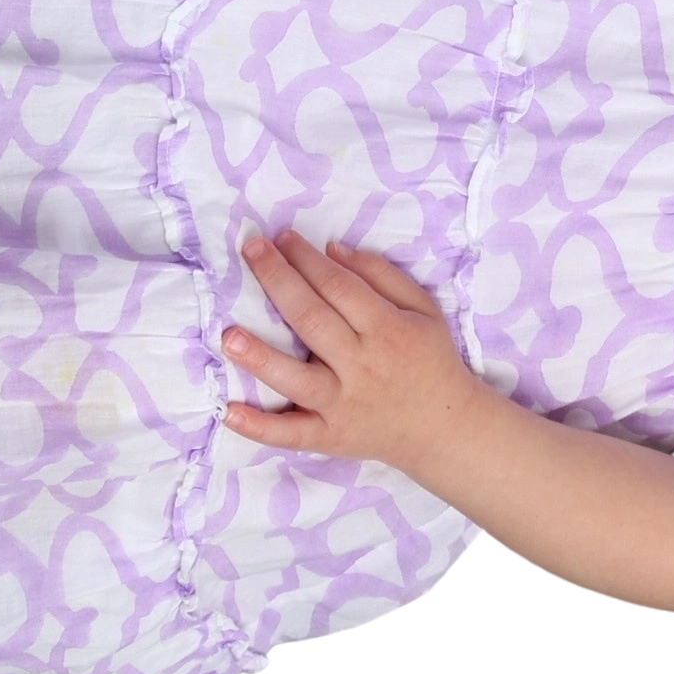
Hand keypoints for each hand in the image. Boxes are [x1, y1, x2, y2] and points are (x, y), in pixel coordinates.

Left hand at [220, 230, 481, 471]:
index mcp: (387, 329)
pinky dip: (260, 427)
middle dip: (278, 281)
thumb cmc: (430, 359)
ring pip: (296, 379)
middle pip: (312, 320)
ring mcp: (343, 404)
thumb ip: (382, 275)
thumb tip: (332, 249)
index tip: (282, 237)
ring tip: (229, 335)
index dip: (308, 259)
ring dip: (261, 358)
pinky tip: (229, 413)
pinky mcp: (330, 437)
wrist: (444, 427)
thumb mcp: (423, 310)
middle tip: (250, 250)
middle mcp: (362, 365)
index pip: (339, 286)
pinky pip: (292, 434)